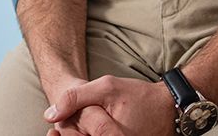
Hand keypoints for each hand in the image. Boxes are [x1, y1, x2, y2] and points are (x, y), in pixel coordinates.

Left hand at [44, 76, 174, 135]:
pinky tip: (94, 131)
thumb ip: (76, 98)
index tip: (62, 126)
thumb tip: (49, 115)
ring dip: (82, 135)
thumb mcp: (106, 87)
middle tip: (69, 127)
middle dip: (73, 134)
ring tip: (83, 127)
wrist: (168, 107)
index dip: (65, 132)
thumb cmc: (138, 96)